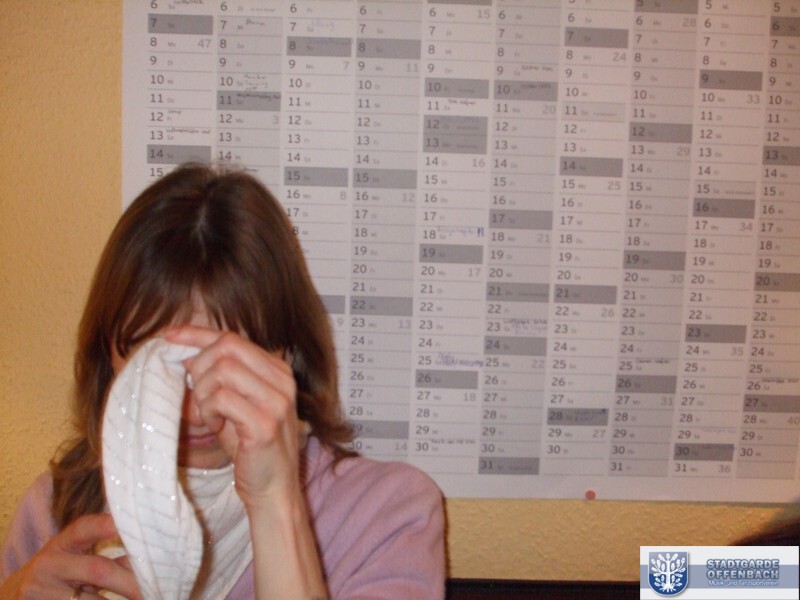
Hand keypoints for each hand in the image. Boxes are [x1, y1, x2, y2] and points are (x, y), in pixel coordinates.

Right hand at [0, 513, 141, 599]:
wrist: (19, 593)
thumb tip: (147, 558)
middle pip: (97, 569)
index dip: (104, 526)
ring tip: (137, 598)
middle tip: (150, 589)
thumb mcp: (77, 558)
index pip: (83, 529)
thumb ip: (107, 556)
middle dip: (127, 581)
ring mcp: (40, 590)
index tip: (123, 526)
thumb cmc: (60, 571)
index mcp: (62, 543)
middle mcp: (49, 564)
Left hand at [164, 326, 301, 507]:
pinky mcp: (265, 423)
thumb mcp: (236, 405)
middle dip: (199, 369)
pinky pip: (222, 399)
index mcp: (277, 370)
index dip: (196, 334)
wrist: (274, 490)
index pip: (232, 338)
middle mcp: (282, 380)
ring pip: (221, 371)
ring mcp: (276, 401)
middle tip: (199, 398)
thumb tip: (188, 353)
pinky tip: (215, 426)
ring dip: (203, 393)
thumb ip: (219, 378)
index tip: (168, 336)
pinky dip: (209, 411)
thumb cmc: (252, 449)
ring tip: (209, 416)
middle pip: (226, 348)